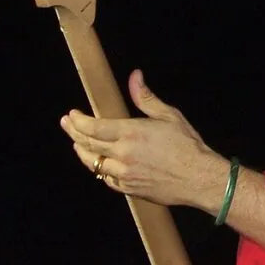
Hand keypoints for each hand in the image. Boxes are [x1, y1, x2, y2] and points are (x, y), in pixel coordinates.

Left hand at [59, 69, 226, 211]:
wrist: (198, 177)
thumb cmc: (187, 145)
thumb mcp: (169, 115)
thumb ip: (146, 97)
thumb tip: (135, 75)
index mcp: (131, 133)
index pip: (93, 127)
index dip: (78, 120)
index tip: (72, 114)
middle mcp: (123, 154)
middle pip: (88, 144)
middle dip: (73, 133)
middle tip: (66, 124)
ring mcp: (124, 174)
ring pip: (93, 164)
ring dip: (82, 152)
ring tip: (77, 144)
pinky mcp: (129, 189)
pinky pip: (106, 179)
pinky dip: (100, 170)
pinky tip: (99, 163)